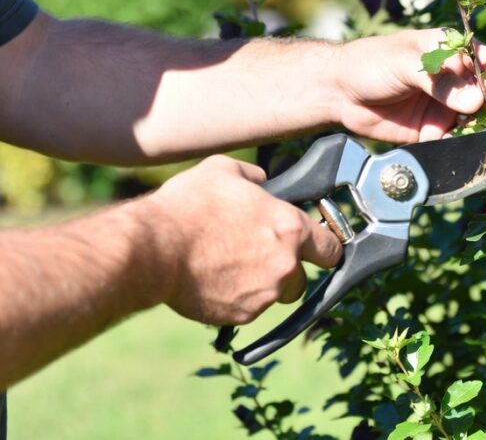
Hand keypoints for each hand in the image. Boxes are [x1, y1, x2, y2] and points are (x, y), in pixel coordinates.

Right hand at [148, 156, 341, 324]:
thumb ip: (255, 177)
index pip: (332, 247)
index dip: (324, 246)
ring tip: (230, 266)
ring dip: (262, 284)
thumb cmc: (189, 206)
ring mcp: (264, 294)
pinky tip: (213, 279)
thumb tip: (262, 181)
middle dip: (288, 269)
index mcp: (290, 228)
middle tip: (260, 255)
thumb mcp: (224, 170)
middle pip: (303, 277)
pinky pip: (248, 309)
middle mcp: (285, 264)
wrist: (154, 249)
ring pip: (275, 294)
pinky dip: (236, 298)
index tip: (316, 247)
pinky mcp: (241, 315)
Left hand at [335, 29, 485, 142]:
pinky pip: (455, 141)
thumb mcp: (403, 63)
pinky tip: (449, 149)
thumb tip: (476, 101)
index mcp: (451, 52)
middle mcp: (454, 80)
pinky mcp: (433, 130)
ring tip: (472, 141)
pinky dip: (458, 148)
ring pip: (477, 122)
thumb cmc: (369, 64)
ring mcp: (445, 106)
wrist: (337, 92)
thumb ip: (438, 80)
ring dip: (479, 133)